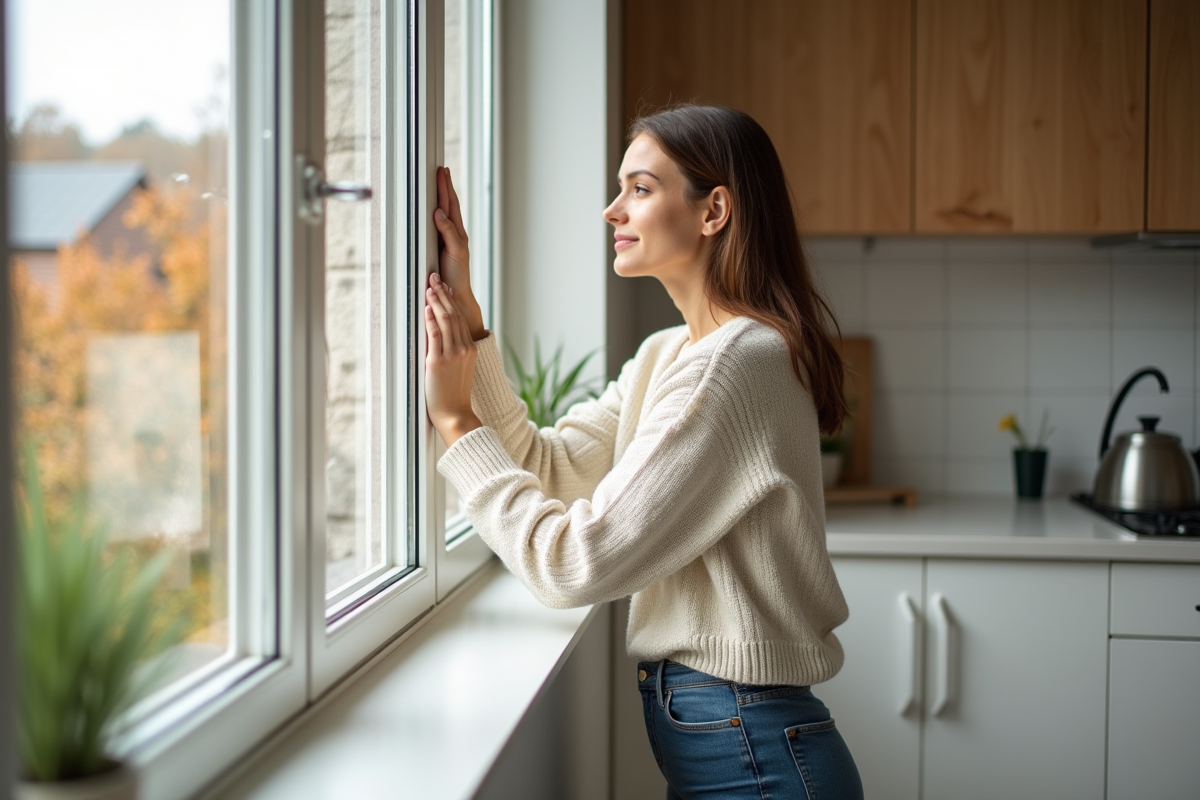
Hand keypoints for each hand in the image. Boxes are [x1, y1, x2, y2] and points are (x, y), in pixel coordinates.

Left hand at [425, 271, 481, 446]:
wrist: (455, 415)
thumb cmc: (454, 395)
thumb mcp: (460, 370)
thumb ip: (455, 352)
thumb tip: (441, 338)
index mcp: (470, 349)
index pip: (460, 318)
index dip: (451, 300)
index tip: (444, 287)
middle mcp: (464, 348)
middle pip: (453, 314)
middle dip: (442, 294)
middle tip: (434, 277)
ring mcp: (453, 354)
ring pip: (445, 320)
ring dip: (436, 301)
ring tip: (428, 286)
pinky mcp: (438, 362)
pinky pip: (435, 335)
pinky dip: (431, 320)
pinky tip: (426, 308)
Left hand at [434, 166, 485, 340]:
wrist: (457, 295)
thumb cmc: (447, 277)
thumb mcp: (440, 253)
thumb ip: (439, 235)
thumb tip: (433, 216)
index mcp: (451, 233)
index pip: (447, 206)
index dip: (444, 189)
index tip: (441, 172)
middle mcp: (456, 235)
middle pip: (451, 205)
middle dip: (446, 187)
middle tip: (442, 169)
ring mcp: (458, 242)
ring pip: (452, 214)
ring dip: (446, 196)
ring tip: (442, 179)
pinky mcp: (458, 253)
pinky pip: (450, 234)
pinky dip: (445, 222)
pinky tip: (437, 211)